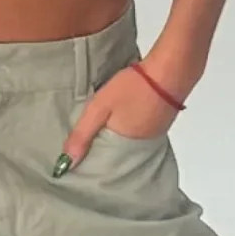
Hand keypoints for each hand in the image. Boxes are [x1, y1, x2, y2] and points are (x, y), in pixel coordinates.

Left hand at [54, 61, 178, 171]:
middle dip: (99, 151)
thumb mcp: (100, 107)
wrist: (169, 70)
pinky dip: (126, 130)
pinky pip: (137, 134)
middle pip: (114, 156)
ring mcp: (152, 137)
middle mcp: (139, 149)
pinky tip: (119, 121)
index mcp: (123, 149)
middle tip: (81, 145)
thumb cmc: (134, 86)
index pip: (101, 165)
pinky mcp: (159, 126)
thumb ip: (82, 134)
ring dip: (113, 140)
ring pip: (126, 145)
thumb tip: (66, 163)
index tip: (72, 159)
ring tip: (97, 133)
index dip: (87, 161)